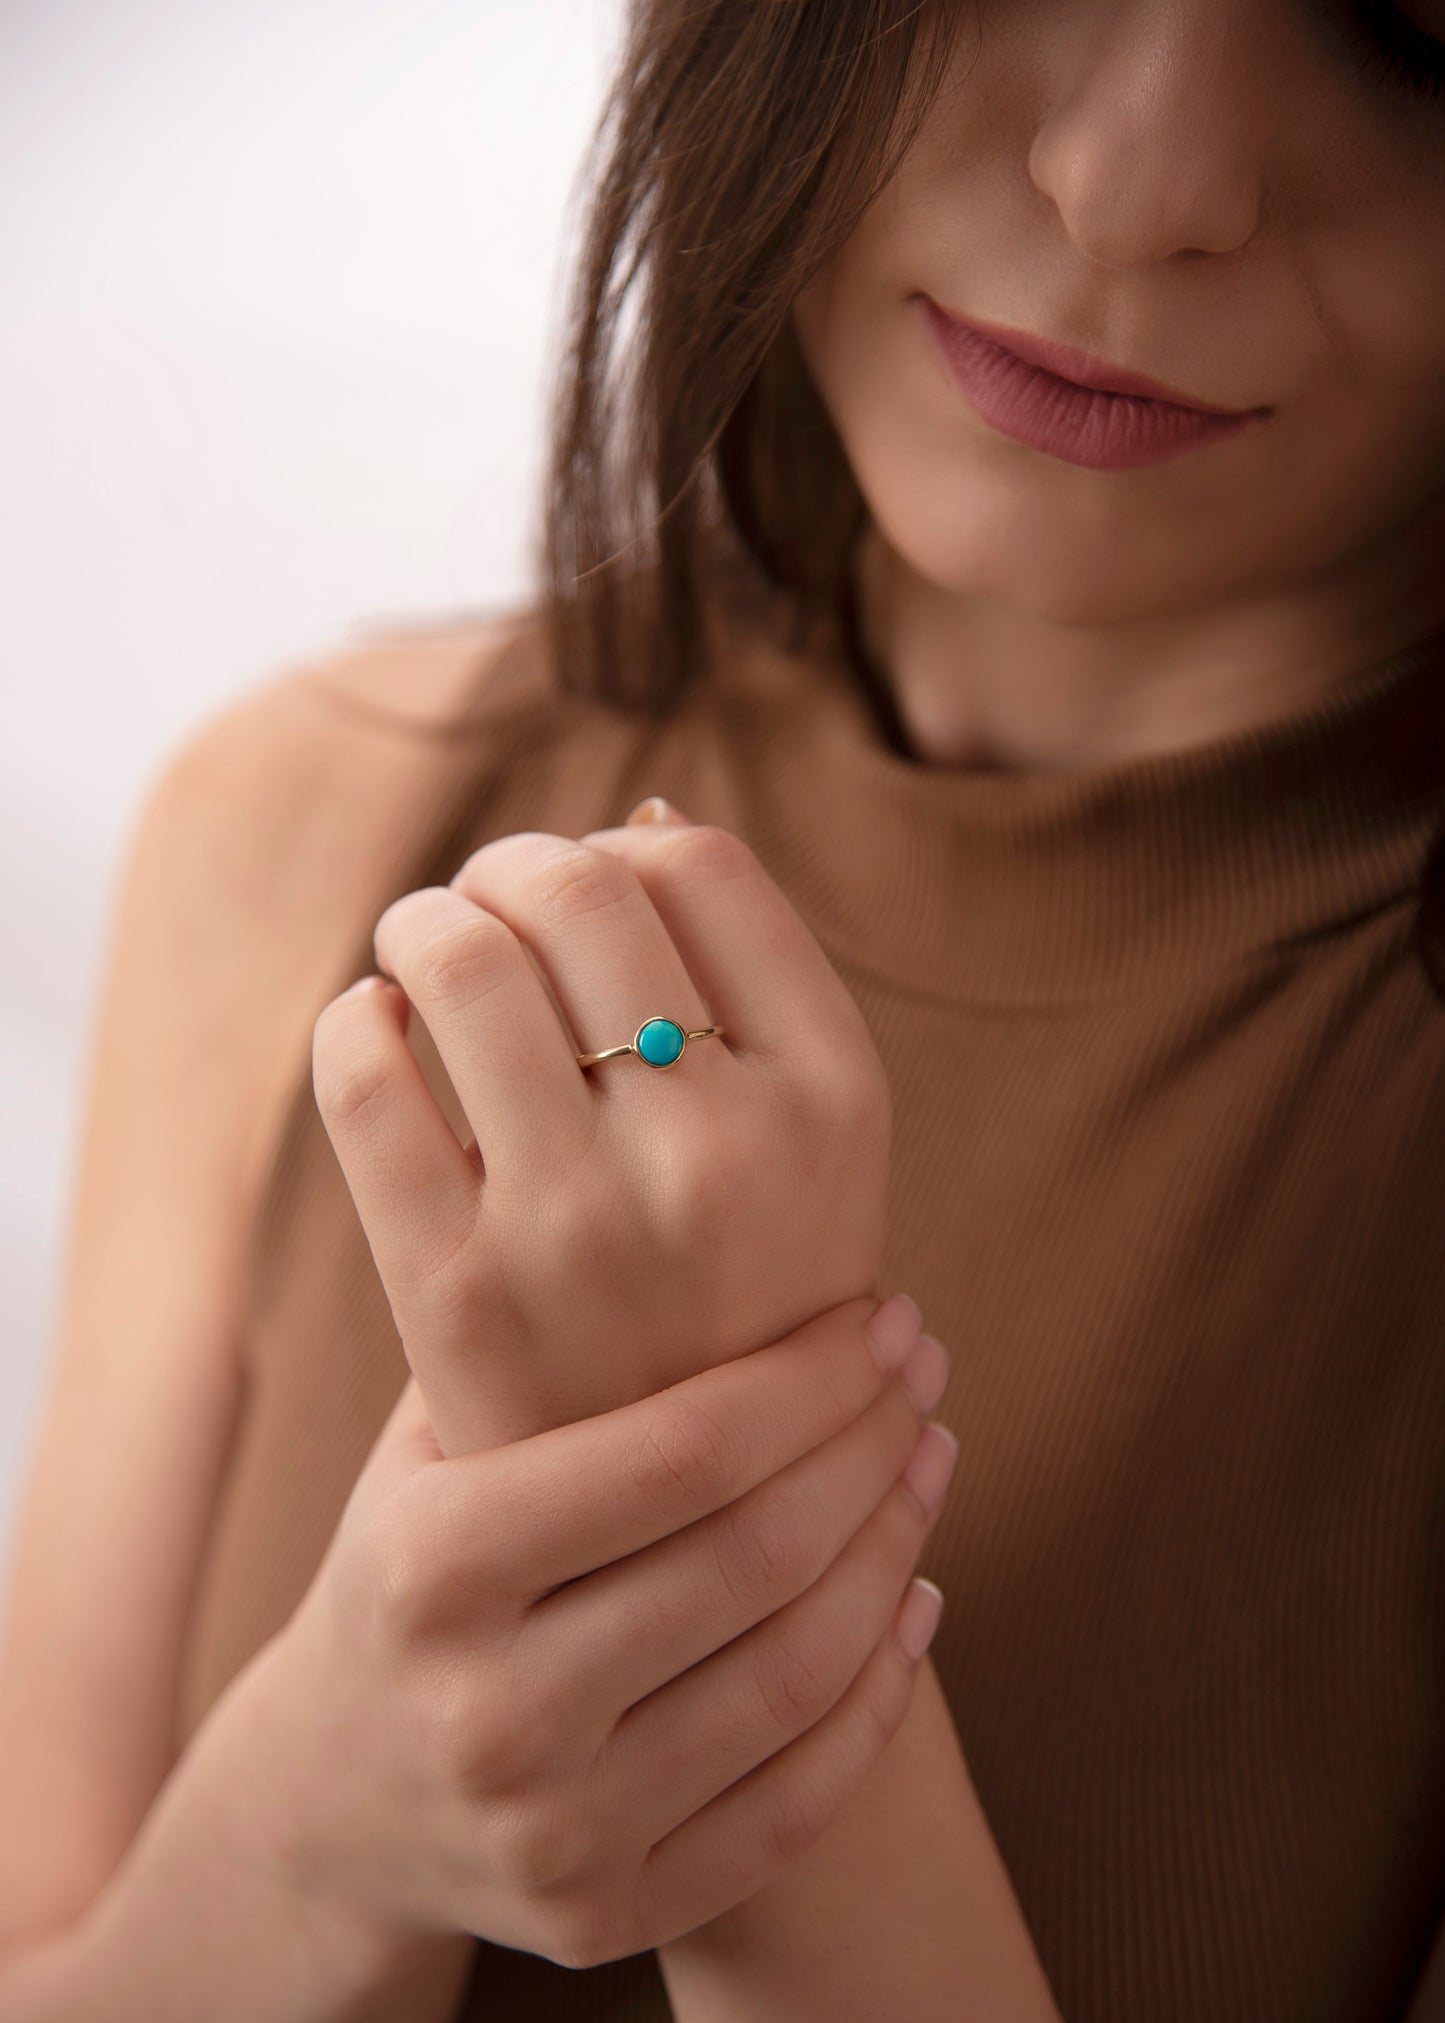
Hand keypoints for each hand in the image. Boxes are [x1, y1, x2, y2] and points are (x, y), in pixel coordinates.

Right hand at [252, 1296, 953, 1968]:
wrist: (337, 1794)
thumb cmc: (411, 1570)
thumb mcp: (428, 1453)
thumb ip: (535, 1355)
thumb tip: (702, 1197)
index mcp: (432, 1566)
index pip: (678, 1452)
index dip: (810, 1375)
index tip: (881, 1316)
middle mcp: (486, 1711)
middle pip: (754, 1560)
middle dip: (871, 1443)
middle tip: (925, 1369)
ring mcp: (552, 1833)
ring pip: (794, 1676)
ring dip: (897, 1546)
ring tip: (931, 1454)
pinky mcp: (608, 1917)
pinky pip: (798, 1801)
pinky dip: (882, 1691)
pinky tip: (918, 1593)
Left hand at [311, 812, 891, 1453]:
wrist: (673, 1520)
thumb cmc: (738, 1296)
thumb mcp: (808, 1151)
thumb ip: (753, 991)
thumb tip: (636, 821)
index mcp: (836, 1101)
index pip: (701, 869)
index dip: (627, 849)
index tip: (594, 889)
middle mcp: (724, 1152)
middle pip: (579, 890)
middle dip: (513, 867)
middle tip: (488, 902)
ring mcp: (587, 1223)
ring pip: (463, 958)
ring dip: (425, 919)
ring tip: (423, 947)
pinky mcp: (457, 1289)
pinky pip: (363, 1076)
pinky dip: (353, 1022)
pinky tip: (378, 1033)